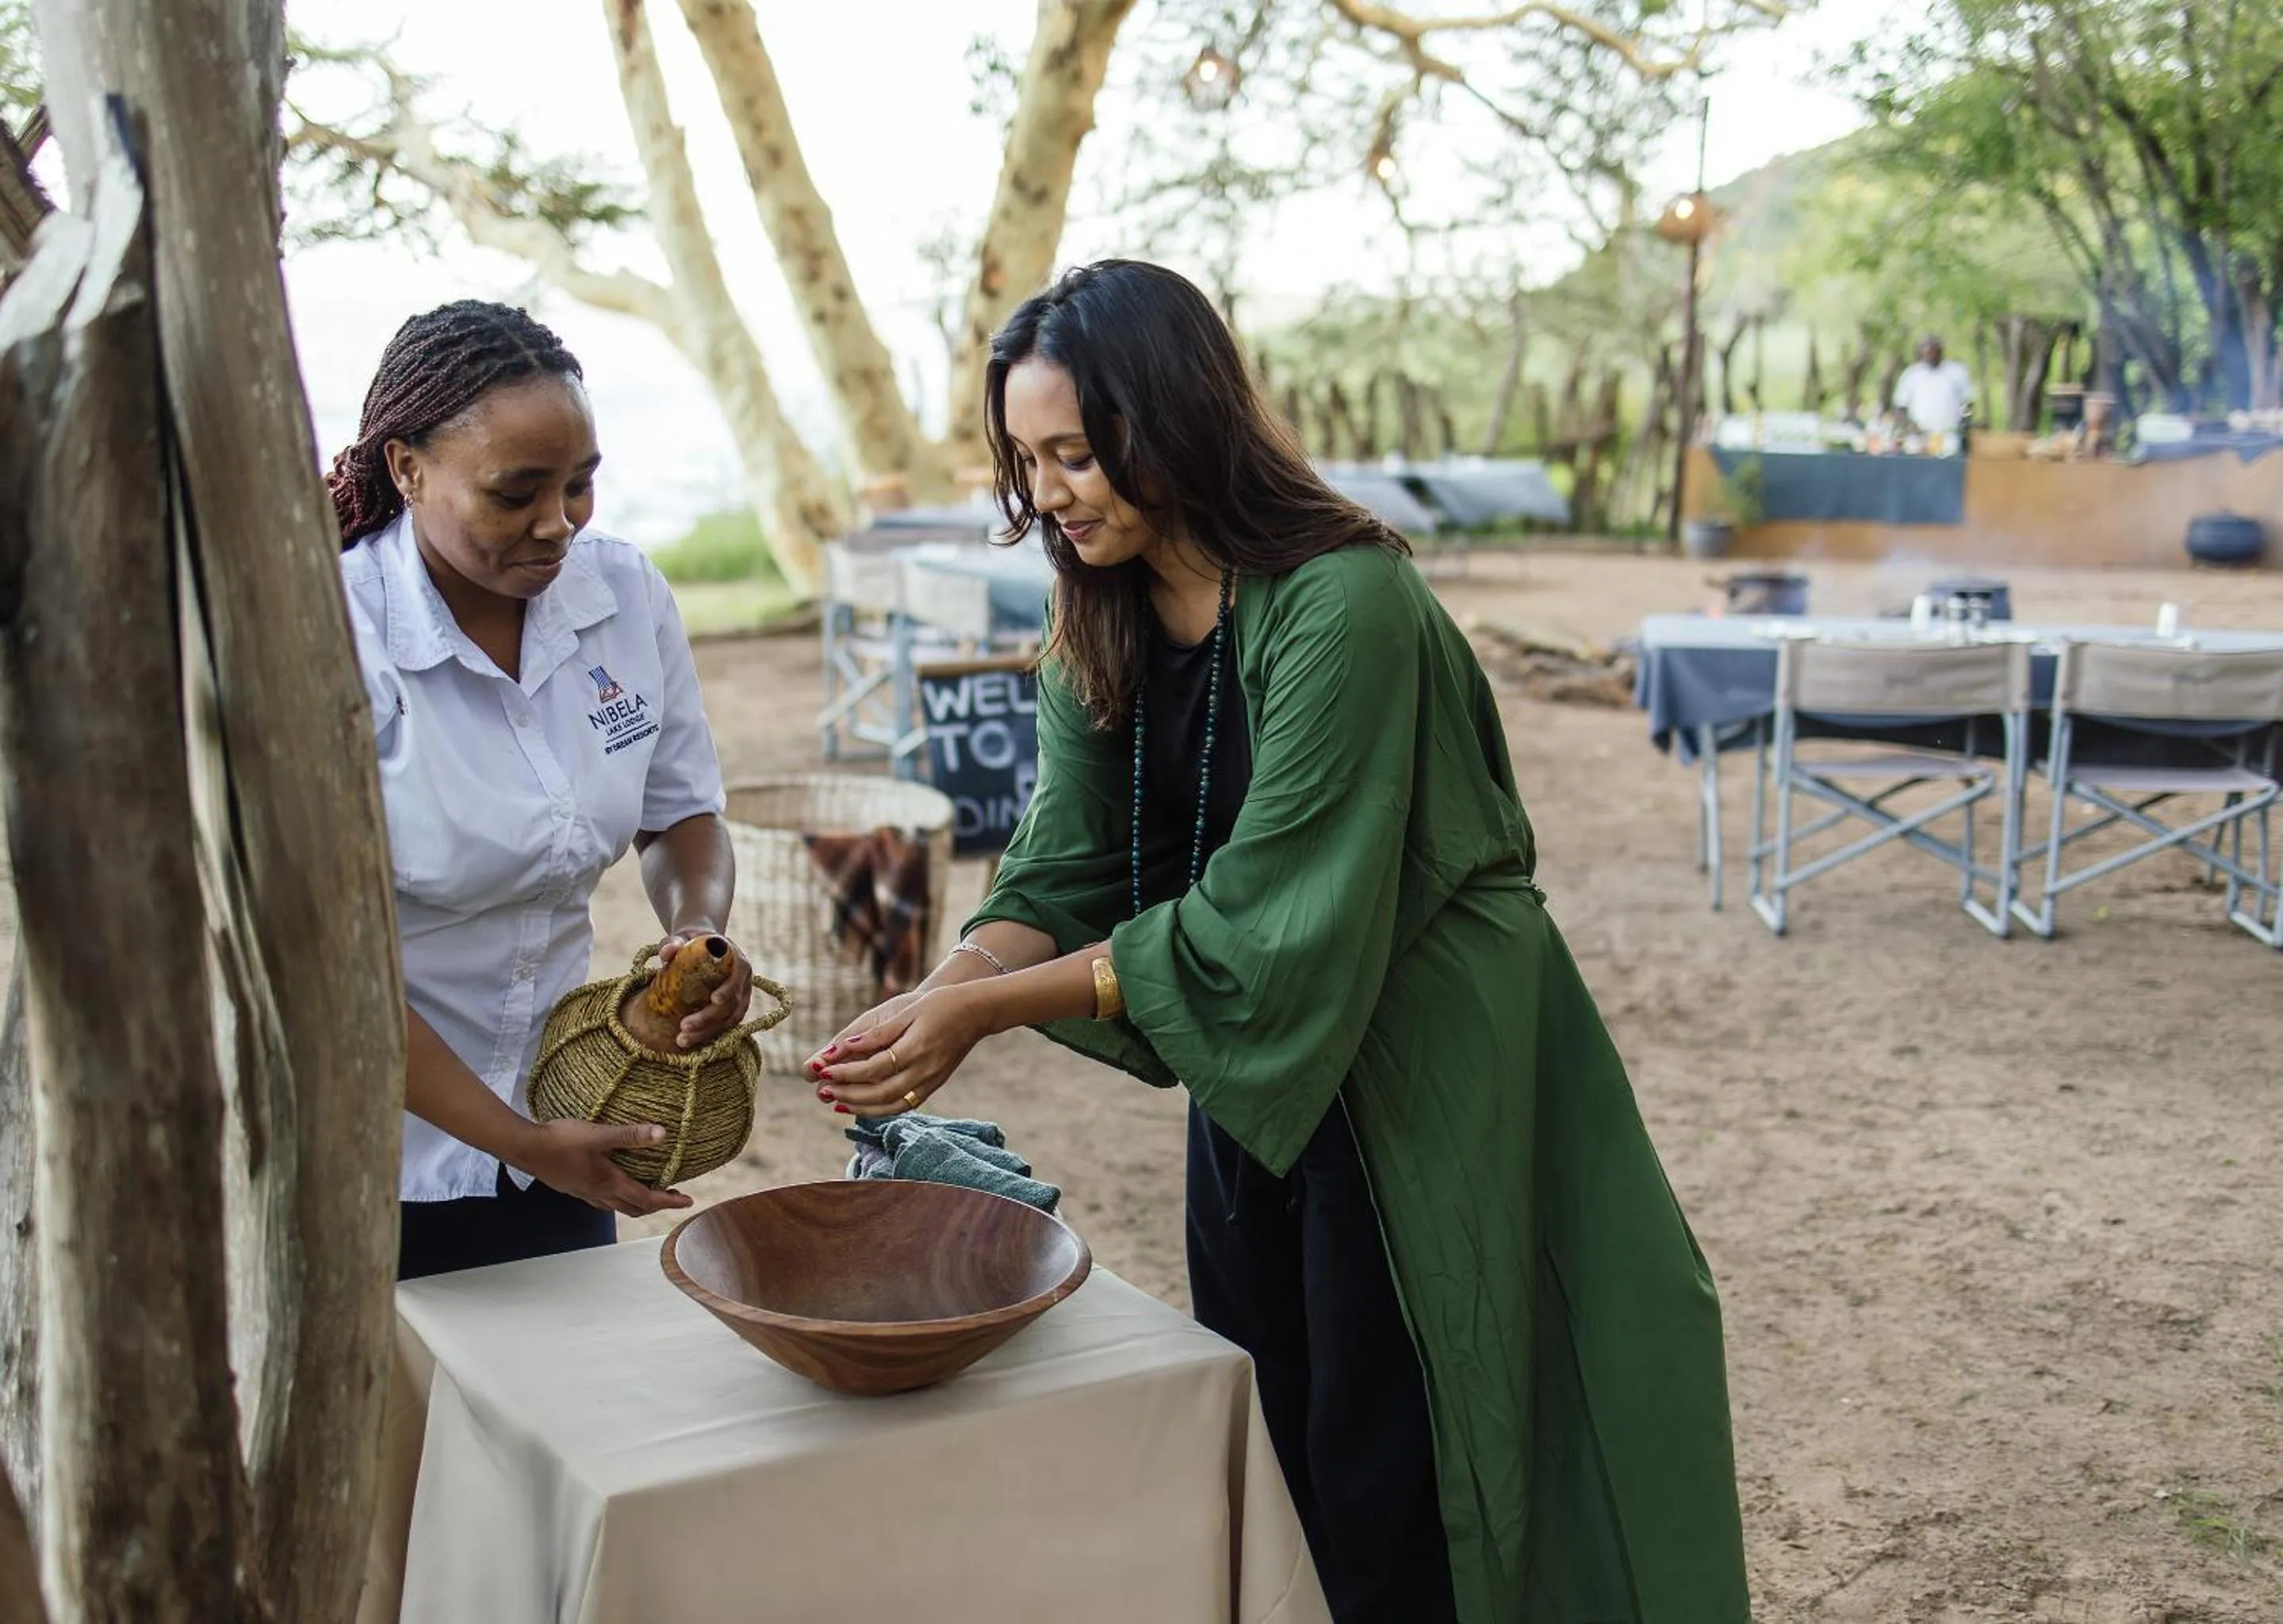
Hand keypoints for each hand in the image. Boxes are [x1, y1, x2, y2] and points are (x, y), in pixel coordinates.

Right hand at [511, 1118, 694, 1217]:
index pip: (646, 1199)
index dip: (669, 1201)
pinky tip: (613, 1186)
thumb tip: (663, 1134)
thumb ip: (630, 1135)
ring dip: (636, 1203)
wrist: (525, 1148)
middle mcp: (598, 1193)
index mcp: (609, 1182)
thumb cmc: (562, 1140)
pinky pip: (601, 1201)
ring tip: (648, 1193)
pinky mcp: (573, 1188)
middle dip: (655, 1205)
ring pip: (617, 1207)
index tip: (688, 1202)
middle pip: (634, 1208)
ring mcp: (584, 1193)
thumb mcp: (600, 1134)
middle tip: (672, 1197)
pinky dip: (617, 1198)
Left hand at [652, 928, 754, 1050]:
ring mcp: (741, 998)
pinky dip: (709, 1036)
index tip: (713, 999)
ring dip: (707, 1032)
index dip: (730, 988)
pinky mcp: (733, 1012)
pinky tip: (690, 1042)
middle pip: (733, 1003)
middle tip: (683, 1026)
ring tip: (682, 1040)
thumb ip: (674, 943)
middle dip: (709, 1018)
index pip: (739, 974)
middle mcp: (744, 981)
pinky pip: (725, 1027)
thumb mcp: (682, 939)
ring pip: (730, 1020)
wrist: (702, 952)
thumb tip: (667, 952)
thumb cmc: (692, 944)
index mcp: (737, 960)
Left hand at [812, 985, 991, 1118]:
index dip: (847, 1072)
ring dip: (861, 1107)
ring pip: (892, 1105)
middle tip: (824, 1091)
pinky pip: (904, 1105)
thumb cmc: (941, 1005)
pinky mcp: (933, 1085)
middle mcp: (924, 1070)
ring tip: (836, 1103)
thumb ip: (879, 1032)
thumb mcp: (908, 1011)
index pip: (875, 1068)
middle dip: (849, 1094)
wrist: (976, 1013)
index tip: (823, 1070)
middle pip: (881, 1092)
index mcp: (917, 1048)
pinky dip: (880, 1110)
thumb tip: (846, 1046)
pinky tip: (862, 1107)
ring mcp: (930, 1081)